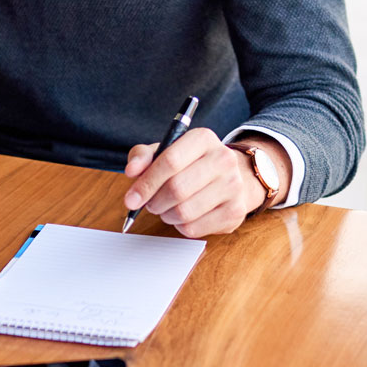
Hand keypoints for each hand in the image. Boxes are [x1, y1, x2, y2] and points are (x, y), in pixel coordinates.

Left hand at [123, 128, 270, 238]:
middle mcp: (223, 159)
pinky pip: (194, 228)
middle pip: (176, 189)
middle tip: (150, 205)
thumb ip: (143, 157)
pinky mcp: (235, 212)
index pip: (170, 161)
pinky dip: (180, 226)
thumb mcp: (165, 152)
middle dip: (154, 202)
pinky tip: (184, 216)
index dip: (146, 183)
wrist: (229, 178)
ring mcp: (233, 186)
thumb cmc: (190, 165)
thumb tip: (132, 171)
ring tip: (167, 209)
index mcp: (203, 138)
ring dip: (166, 215)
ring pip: (184, 212)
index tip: (131, 199)